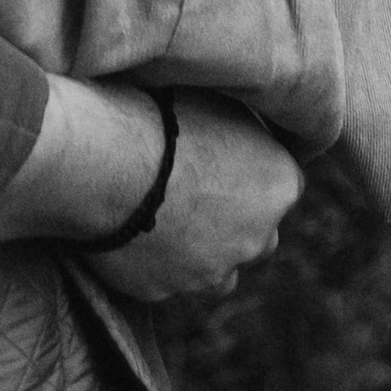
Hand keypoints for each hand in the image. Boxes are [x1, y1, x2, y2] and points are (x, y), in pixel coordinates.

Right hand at [0, 80, 301, 304]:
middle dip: (237, 221)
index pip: (285, 185)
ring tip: (164, 220)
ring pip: (219, 272)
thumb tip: (237, 121)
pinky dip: (156, 264)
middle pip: (260, 236)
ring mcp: (211, 271)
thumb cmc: (159, 111)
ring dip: (204, 254)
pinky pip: (167, 281)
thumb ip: (240, 125)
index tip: (226, 159)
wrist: (105, 159)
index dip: (255, 173)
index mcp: (280, 184)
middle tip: (195, 190)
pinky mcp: (165, 291)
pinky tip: (129, 232)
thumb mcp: (217, 100)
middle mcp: (257, 237)